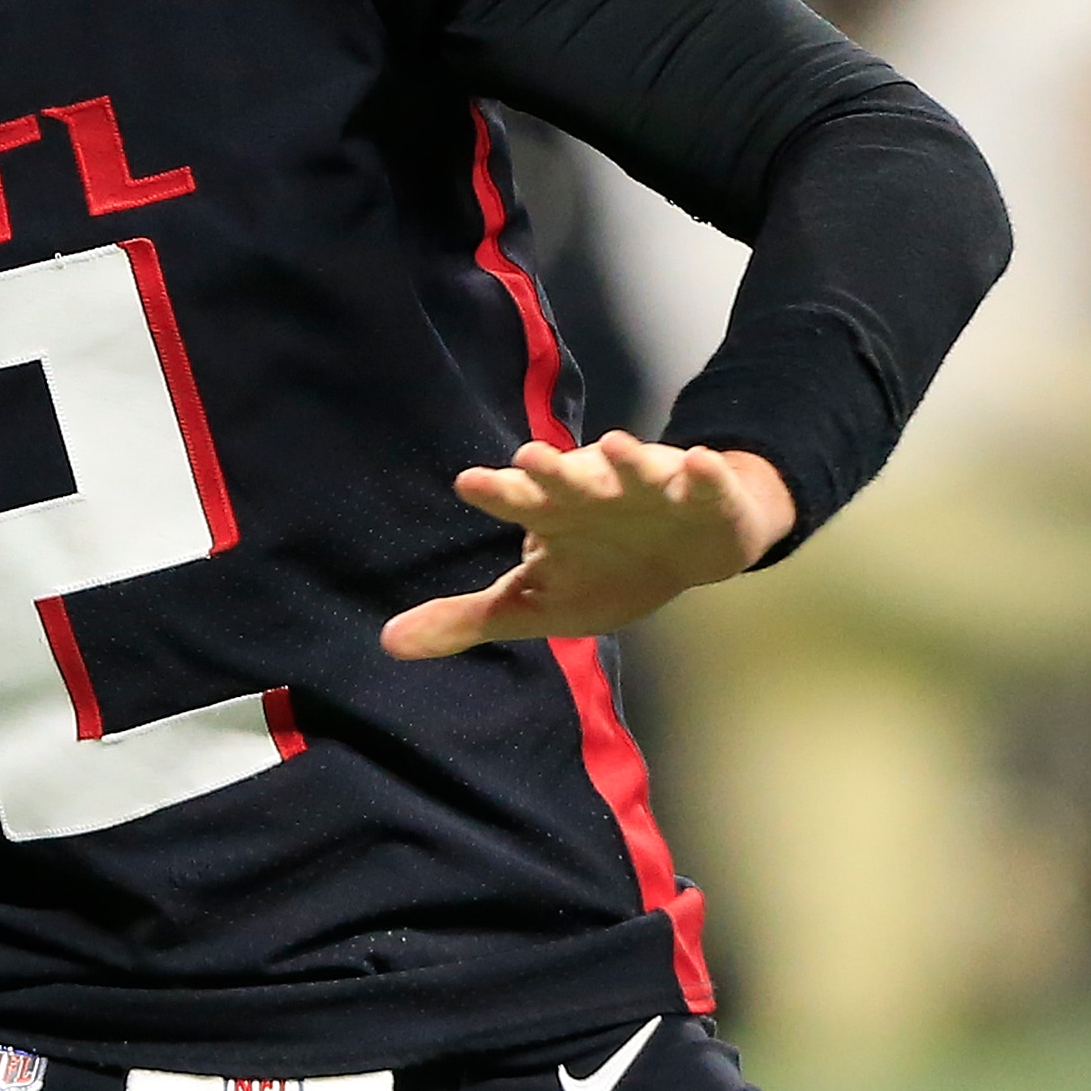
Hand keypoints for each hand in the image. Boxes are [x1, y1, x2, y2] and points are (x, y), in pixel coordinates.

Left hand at [382, 433, 792, 659]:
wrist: (689, 550)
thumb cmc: (601, 570)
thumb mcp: (533, 603)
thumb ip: (466, 618)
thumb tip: (387, 643)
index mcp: (552, 515)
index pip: (516, 499)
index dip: (496, 490)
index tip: (468, 483)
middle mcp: (596, 492)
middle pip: (571, 478)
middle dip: (554, 469)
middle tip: (531, 457)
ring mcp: (650, 488)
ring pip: (635, 469)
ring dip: (627, 460)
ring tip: (614, 447)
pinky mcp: (701, 494)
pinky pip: (704, 481)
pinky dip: (702, 474)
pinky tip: (698, 463)